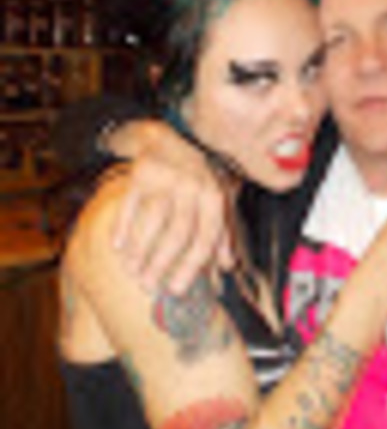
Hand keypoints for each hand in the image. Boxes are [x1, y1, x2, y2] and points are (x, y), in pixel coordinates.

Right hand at [109, 120, 232, 293]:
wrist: (169, 139)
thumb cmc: (196, 178)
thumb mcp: (216, 200)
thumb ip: (223, 233)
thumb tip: (227, 267)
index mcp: (214, 197)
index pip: (205, 238)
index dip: (191, 267)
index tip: (177, 290)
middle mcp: (193, 187)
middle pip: (178, 233)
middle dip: (162, 264)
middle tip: (149, 287)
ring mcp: (167, 179)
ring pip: (153, 221)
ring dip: (141, 251)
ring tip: (133, 271)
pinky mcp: (141, 173)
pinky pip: (130, 204)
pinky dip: (123, 227)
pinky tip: (118, 247)